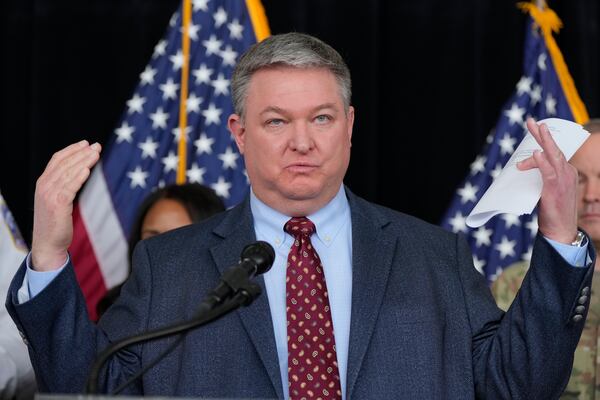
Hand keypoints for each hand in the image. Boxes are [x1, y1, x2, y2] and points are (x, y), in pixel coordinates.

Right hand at [31, 140, 101, 269]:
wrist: (48, 244)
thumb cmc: (55, 223)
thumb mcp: (57, 200)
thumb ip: (63, 186)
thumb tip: (80, 172)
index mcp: (43, 183)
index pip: (57, 160)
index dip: (71, 150)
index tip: (86, 143)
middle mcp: (44, 186)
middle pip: (64, 163)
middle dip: (81, 152)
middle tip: (96, 145)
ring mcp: (49, 194)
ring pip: (68, 172)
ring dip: (83, 161)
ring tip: (96, 153)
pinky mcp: (57, 204)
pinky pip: (69, 187)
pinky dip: (78, 177)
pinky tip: (87, 170)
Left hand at [517, 118, 577, 243]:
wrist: (562, 230)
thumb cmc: (553, 212)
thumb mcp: (545, 191)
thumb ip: (537, 178)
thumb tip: (521, 169)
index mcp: (566, 173)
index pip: (552, 154)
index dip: (540, 145)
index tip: (532, 135)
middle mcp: (567, 173)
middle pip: (554, 149)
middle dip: (543, 134)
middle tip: (533, 121)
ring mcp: (563, 180)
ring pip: (553, 156)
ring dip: (544, 141)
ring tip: (537, 127)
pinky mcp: (556, 188)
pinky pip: (549, 172)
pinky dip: (542, 161)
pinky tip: (536, 153)